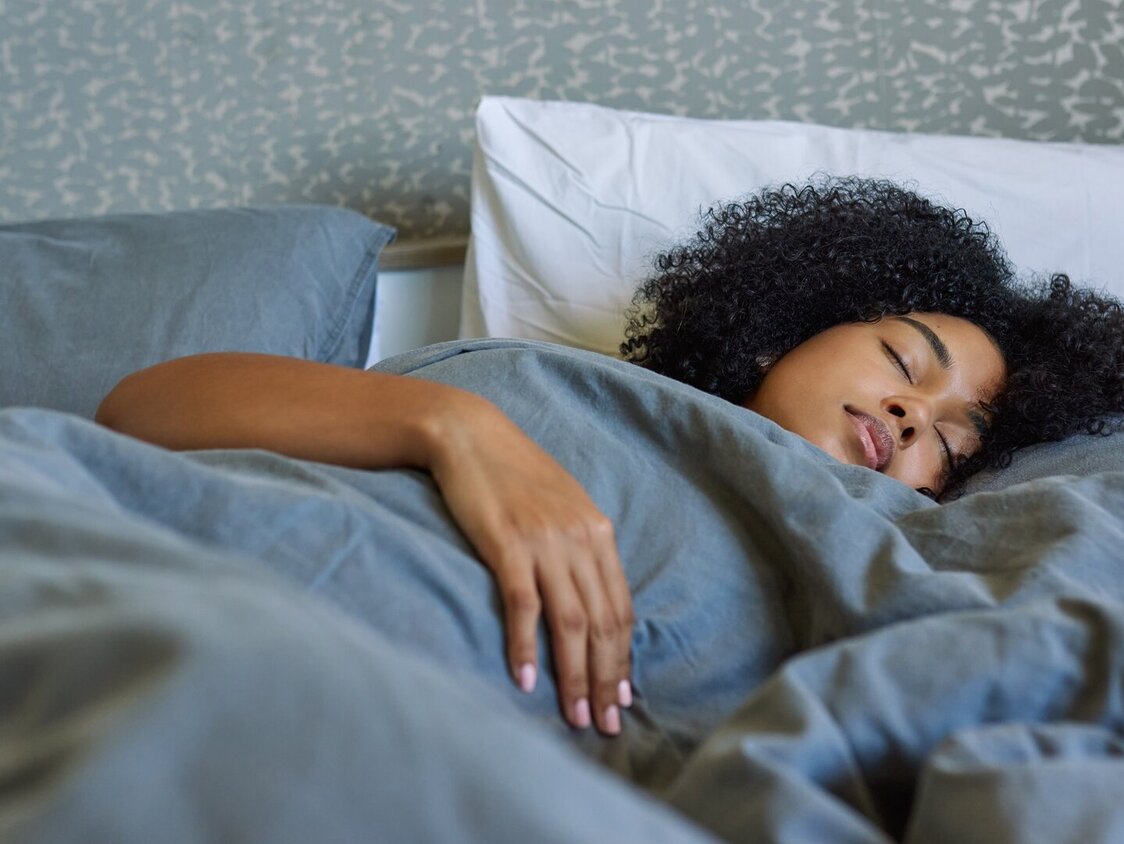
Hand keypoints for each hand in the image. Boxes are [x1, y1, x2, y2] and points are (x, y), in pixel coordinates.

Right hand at [425, 396, 633, 735]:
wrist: (470, 434)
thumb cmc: (513, 473)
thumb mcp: (562, 505)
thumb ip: (581, 547)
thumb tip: (591, 599)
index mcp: (598, 532)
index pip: (620, 608)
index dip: (622, 657)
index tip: (620, 697)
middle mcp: (580, 538)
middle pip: (602, 622)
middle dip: (605, 679)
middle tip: (604, 724)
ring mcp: (545, 541)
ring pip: (571, 621)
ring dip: (574, 674)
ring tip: (574, 714)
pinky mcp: (508, 542)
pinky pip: (524, 604)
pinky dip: (526, 645)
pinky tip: (525, 677)